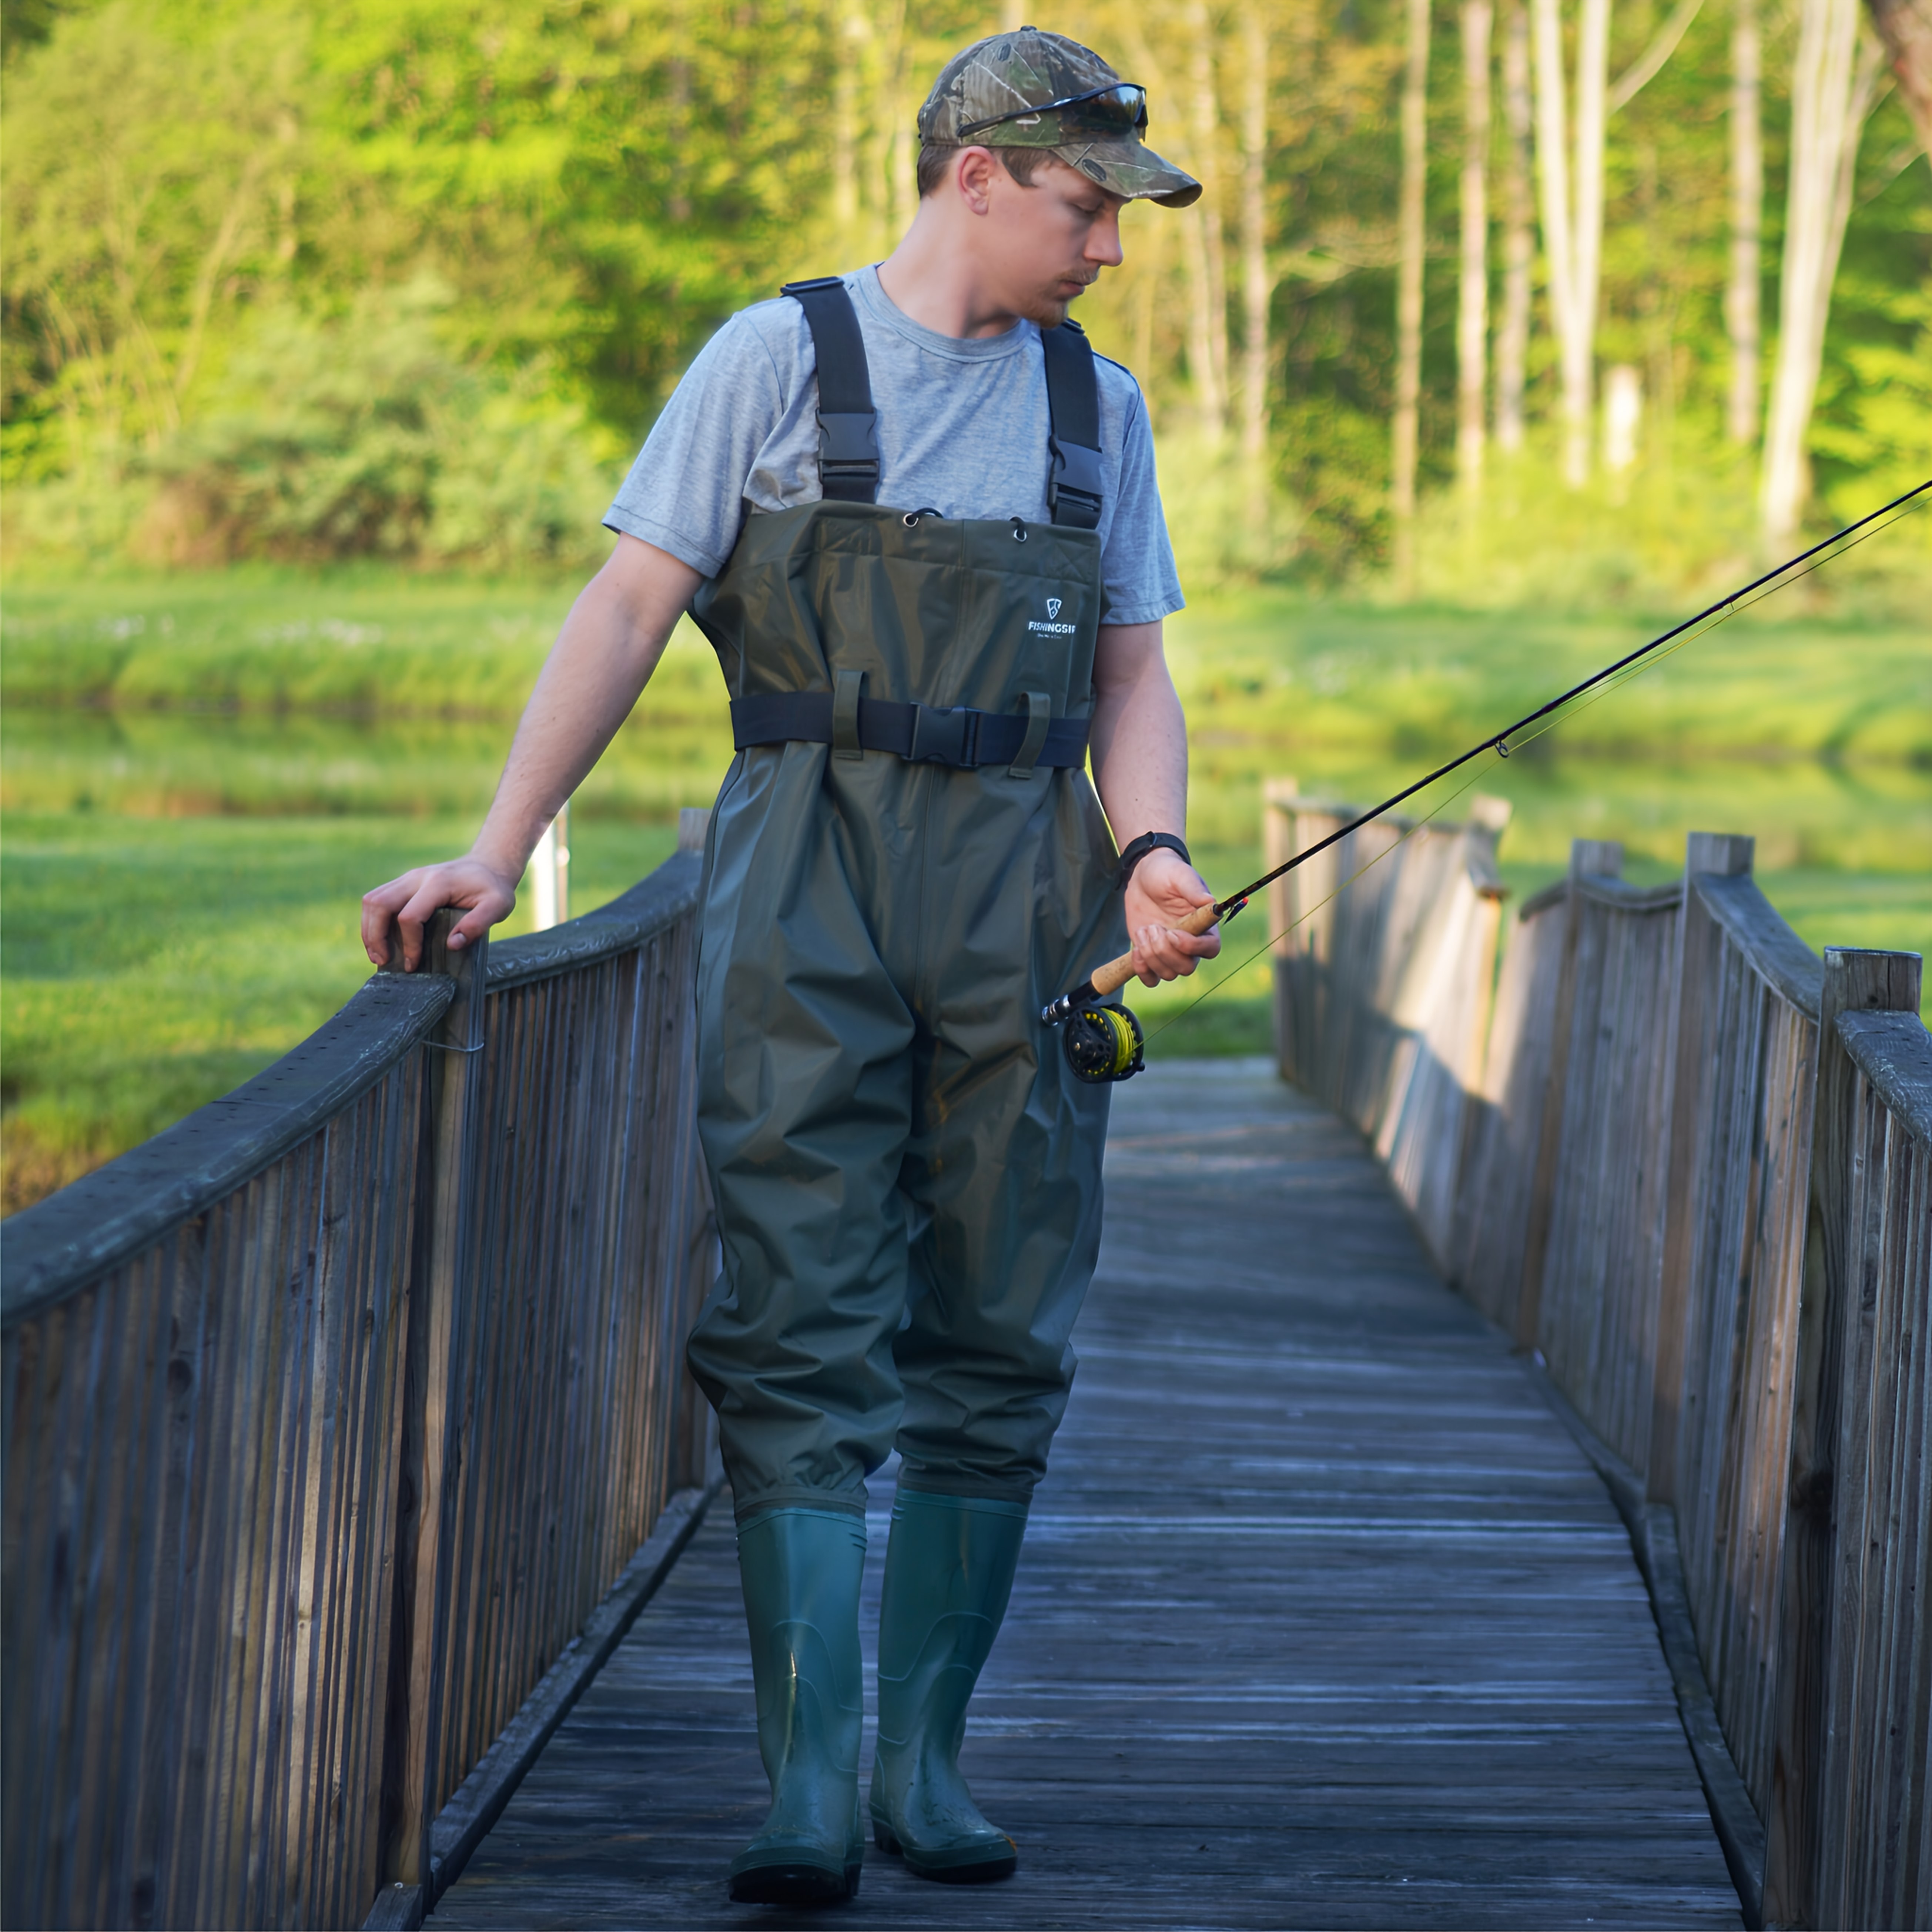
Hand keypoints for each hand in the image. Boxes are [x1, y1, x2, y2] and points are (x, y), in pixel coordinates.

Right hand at [361, 856, 516, 971]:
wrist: (488, 866)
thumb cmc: (493, 889)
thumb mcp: (498, 906)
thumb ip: (478, 924)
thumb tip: (452, 944)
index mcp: (438, 883)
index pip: (410, 916)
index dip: (409, 944)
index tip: (414, 964)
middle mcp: (417, 877)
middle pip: (379, 903)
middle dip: (375, 936)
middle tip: (382, 961)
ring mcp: (407, 878)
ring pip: (372, 899)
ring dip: (369, 929)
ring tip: (378, 955)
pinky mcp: (404, 883)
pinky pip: (377, 899)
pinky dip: (373, 921)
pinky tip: (381, 940)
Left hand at [1122, 848, 1219, 985]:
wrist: (1143, 877)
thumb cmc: (1166, 873)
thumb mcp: (1180, 875)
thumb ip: (1194, 889)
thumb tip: (1212, 903)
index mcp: (1205, 926)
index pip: (1210, 949)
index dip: (1193, 947)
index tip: (1172, 933)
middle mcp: (1191, 944)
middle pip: (1186, 967)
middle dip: (1165, 952)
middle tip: (1151, 927)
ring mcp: (1170, 952)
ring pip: (1168, 974)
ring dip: (1151, 956)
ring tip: (1143, 930)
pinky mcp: (1152, 957)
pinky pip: (1151, 979)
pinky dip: (1142, 969)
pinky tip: (1136, 949)